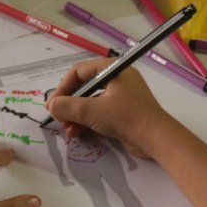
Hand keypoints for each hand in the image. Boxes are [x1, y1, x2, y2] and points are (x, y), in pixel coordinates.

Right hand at [44, 60, 175, 159]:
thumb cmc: (125, 116)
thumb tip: (50, 106)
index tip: (53, 104)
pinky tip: (77, 134)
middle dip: (69, 104)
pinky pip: (99, 113)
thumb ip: (67, 107)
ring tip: (67, 129)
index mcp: (113, 69)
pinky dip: (87, 122)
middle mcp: (118, 79)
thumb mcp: (91, 111)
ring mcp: (122, 96)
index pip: (80, 71)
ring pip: (91, 102)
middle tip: (58, 118)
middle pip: (84, 87)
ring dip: (76, 115)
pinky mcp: (123, 113)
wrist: (155, 138)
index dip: (63, 87)